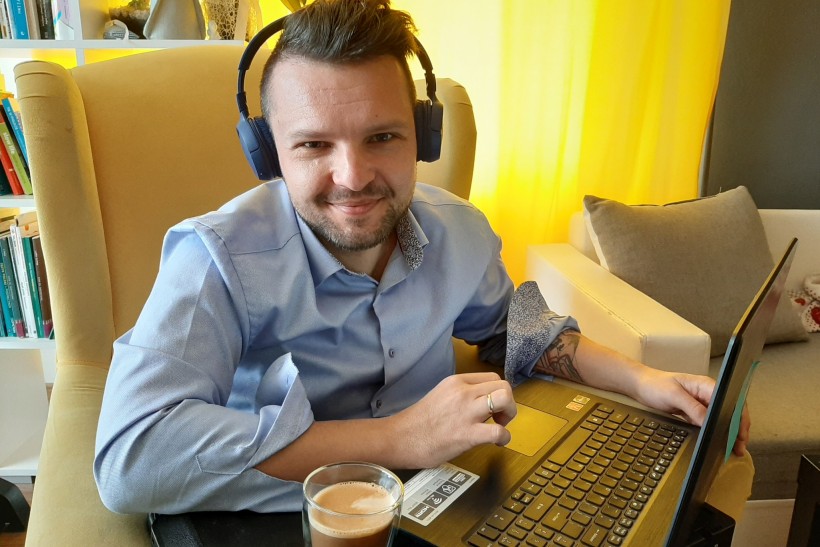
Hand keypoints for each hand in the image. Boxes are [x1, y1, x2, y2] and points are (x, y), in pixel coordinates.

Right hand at [390, 372, 516, 468]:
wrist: (400, 438)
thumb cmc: (417, 422)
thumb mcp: (441, 395)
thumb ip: (461, 395)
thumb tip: (483, 404)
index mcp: (456, 382)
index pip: (492, 377)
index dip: (498, 392)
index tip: (493, 406)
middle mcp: (463, 393)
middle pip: (503, 385)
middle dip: (508, 402)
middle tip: (500, 417)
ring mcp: (466, 412)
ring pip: (505, 399)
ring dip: (510, 414)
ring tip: (501, 425)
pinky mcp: (467, 434)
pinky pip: (499, 431)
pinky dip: (505, 438)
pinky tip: (497, 443)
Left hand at [632, 368, 750, 455]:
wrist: (640, 386)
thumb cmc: (655, 385)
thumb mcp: (674, 395)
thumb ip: (693, 408)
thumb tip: (709, 423)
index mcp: (706, 386)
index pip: (731, 402)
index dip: (739, 419)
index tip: (740, 435)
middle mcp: (707, 394)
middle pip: (729, 412)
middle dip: (737, 430)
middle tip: (739, 448)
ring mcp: (701, 404)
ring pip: (720, 420)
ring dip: (727, 433)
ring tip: (732, 449)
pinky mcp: (693, 412)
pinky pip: (708, 424)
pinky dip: (714, 433)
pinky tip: (716, 443)